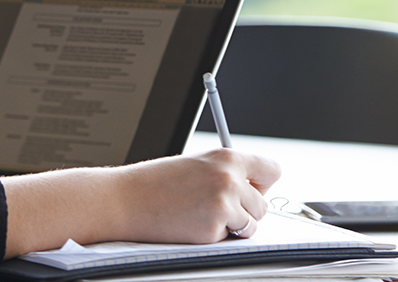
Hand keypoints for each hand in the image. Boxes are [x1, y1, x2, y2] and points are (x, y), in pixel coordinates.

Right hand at [107, 148, 281, 244]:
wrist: (124, 200)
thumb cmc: (154, 183)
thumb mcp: (195, 164)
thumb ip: (225, 173)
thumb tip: (252, 190)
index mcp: (226, 157)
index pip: (272, 170)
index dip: (262, 183)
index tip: (251, 189)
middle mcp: (229, 179)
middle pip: (263, 204)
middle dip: (244, 210)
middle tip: (213, 207)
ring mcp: (223, 205)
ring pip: (251, 225)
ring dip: (232, 226)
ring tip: (200, 215)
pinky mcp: (213, 229)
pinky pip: (229, 240)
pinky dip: (214, 237)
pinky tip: (191, 224)